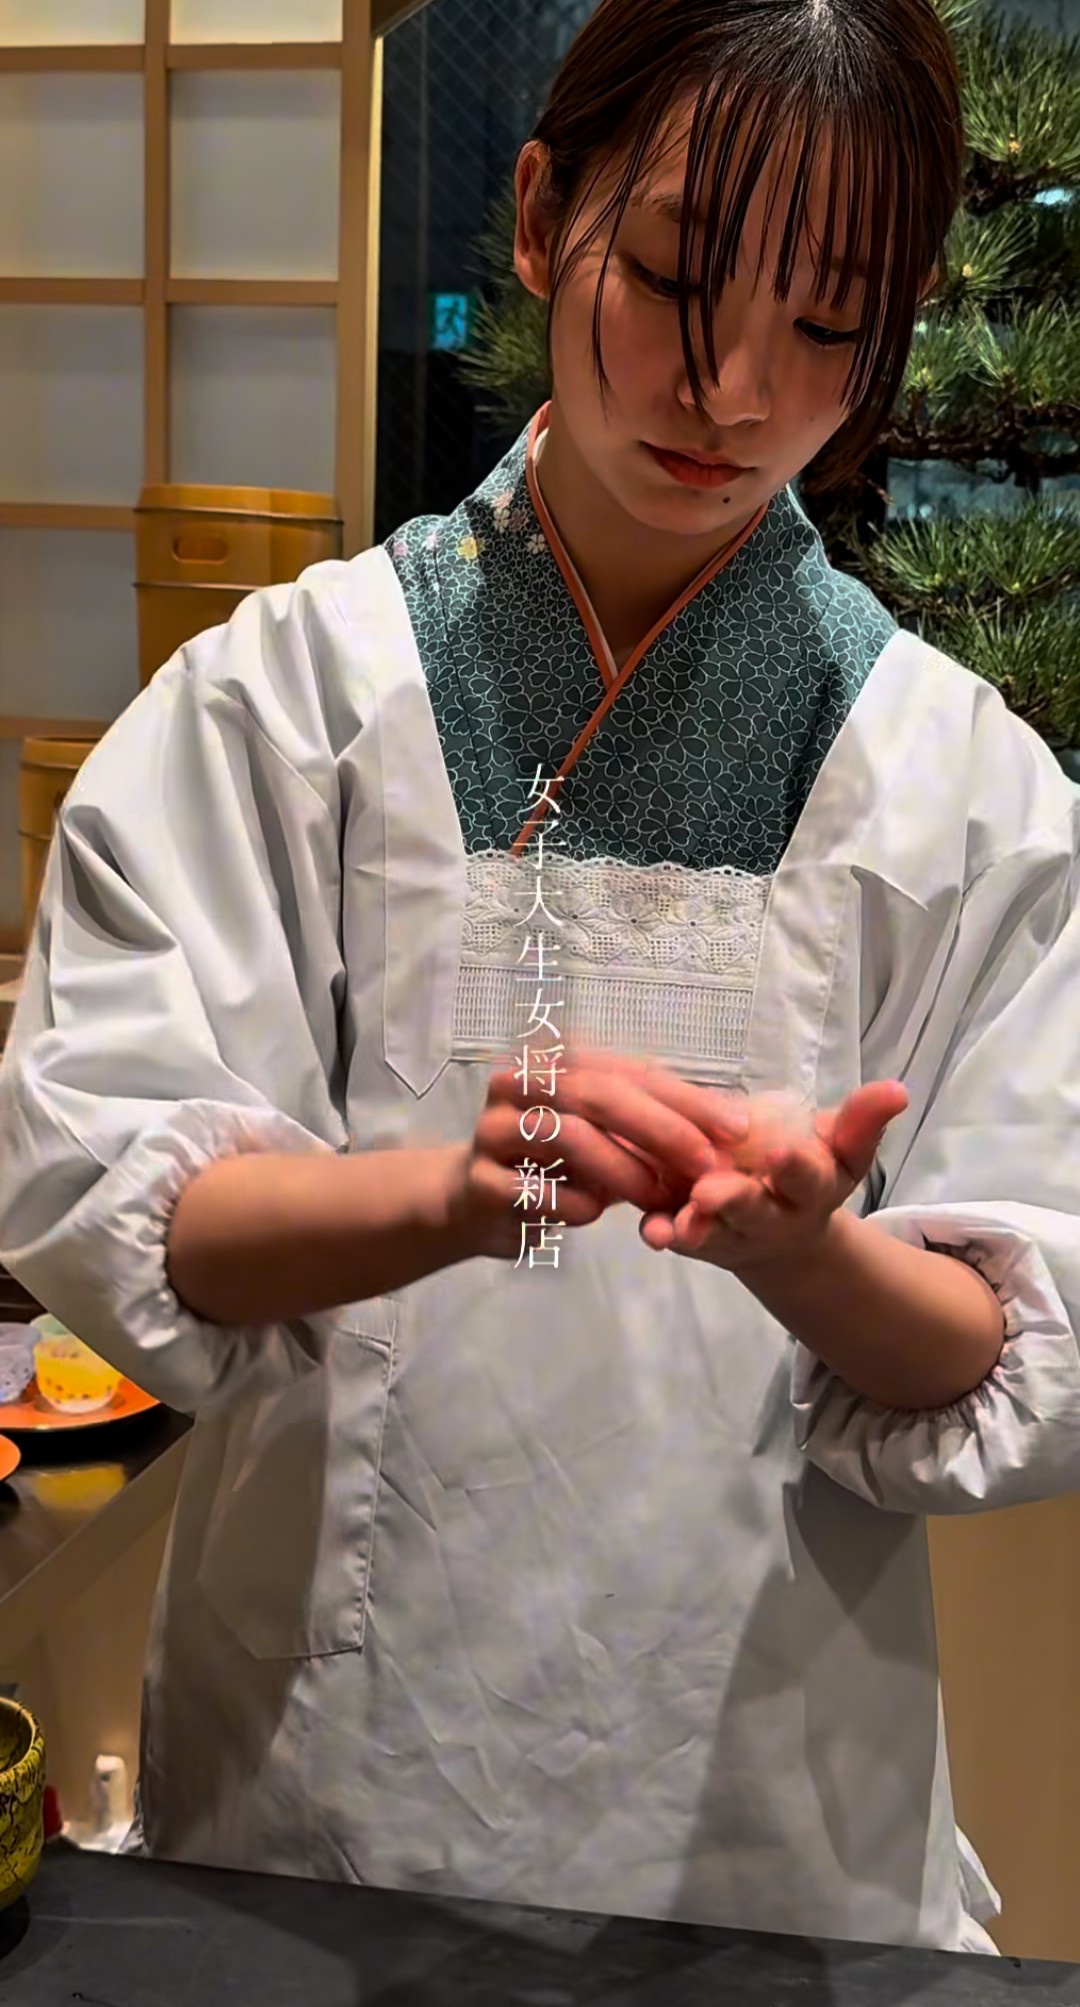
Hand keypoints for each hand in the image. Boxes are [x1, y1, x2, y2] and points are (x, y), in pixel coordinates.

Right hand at [445, 1053, 723, 1261]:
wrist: (480, 1200)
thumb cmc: (560, 1161)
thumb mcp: (612, 1135)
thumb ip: (661, 1123)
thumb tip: (738, 1123)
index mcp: (555, 1057)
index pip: (630, 1069)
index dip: (686, 1097)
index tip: (736, 1126)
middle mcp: (519, 1081)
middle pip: (596, 1092)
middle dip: (660, 1127)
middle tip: (704, 1163)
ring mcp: (493, 1129)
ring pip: (566, 1135)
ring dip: (623, 1169)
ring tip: (657, 1198)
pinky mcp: (480, 1180)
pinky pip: (536, 1189)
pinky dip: (575, 1203)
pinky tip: (594, 1214)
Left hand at [638, 1080, 909, 1271]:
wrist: (781, 1235)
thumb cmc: (809, 1175)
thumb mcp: (841, 1149)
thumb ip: (863, 1120)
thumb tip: (897, 1089)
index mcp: (811, 1191)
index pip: (808, 1179)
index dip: (796, 1169)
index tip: (781, 1154)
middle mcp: (771, 1218)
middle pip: (753, 1212)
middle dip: (735, 1202)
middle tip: (711, 1191)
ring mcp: (730, 1233)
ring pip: (712, 1232)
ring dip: (695, 1227)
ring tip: (679, 1221)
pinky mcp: (695, 1238)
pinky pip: (677, 1238)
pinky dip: (663, 1233)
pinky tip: (649, 1228)